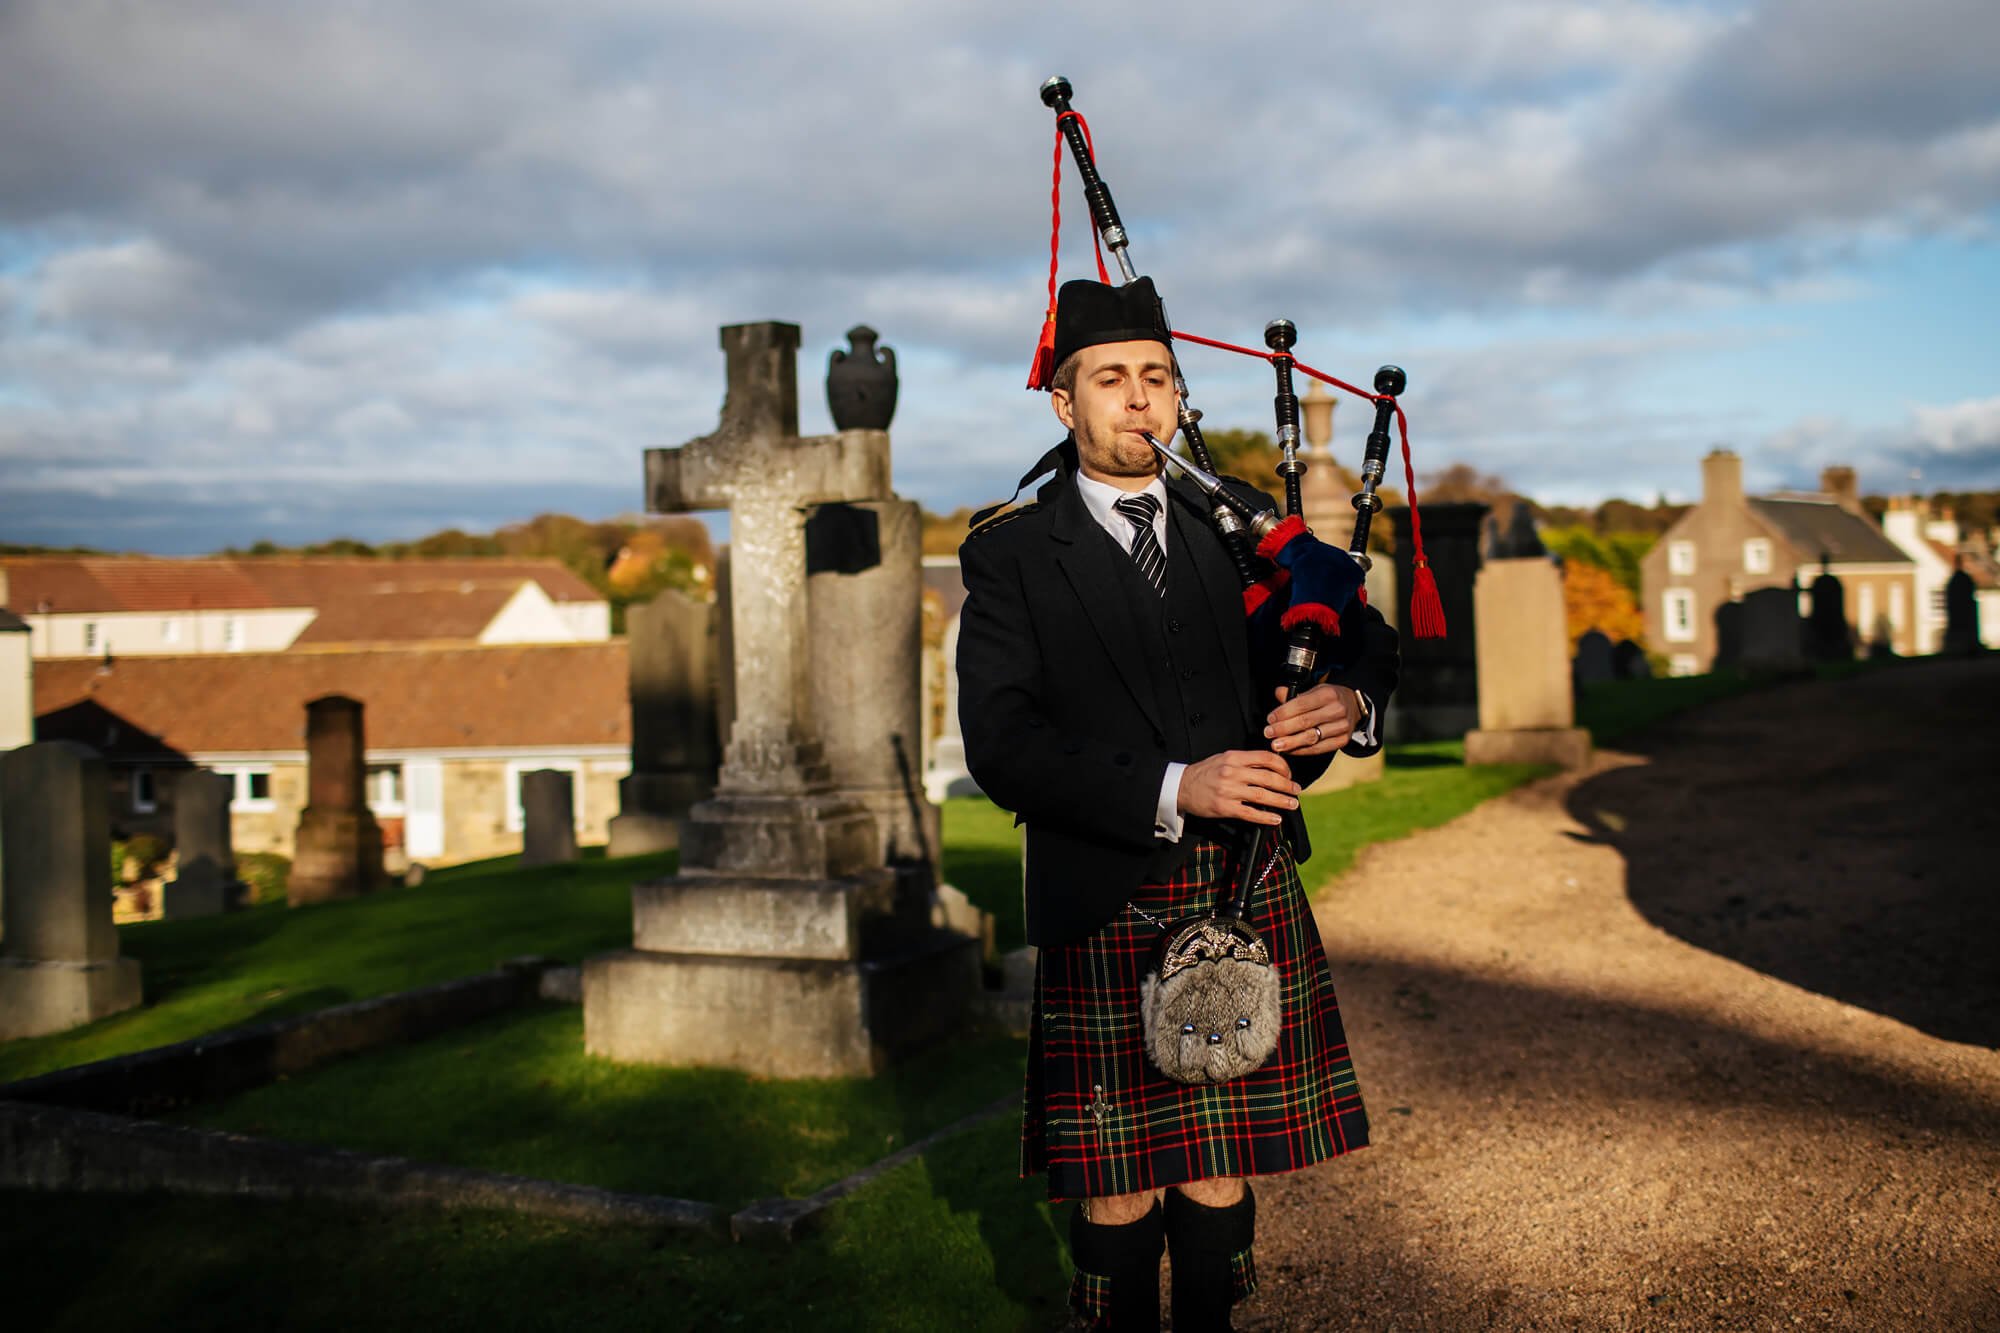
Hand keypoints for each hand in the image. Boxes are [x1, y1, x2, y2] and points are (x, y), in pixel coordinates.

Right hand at [1175, 750, 1298, 825]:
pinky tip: (1276, 818)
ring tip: (1292, 804)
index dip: (1283, 766)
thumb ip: (1245, 761)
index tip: (1289, 774)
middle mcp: (1232, 772)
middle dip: (1287, 785)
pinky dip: (1266, 817)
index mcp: (1234, 757)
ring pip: (1263, 795)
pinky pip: (1250, 813)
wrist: (1180, 787)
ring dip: (1282, 801)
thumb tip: (1270, 767)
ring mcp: (1228, 790)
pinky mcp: (1224, 807)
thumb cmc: (1204, 773)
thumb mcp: (1223, 758)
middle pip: (1269, 777)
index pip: (1266, 758)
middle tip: (1296, 790)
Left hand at [1266, 683, 1361, 755]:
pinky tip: (1290, 750)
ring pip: (1311, 737)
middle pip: (1305, 722)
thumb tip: (1278, 693)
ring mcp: (1341, 726)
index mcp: (1328, 694)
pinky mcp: (1342, 740)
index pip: (1301, 704)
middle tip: (1268, 733)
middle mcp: (1337, 710)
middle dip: (1283, 729)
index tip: (1270, 719)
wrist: (1353, 706)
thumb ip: (1295, 695)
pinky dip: (1302, 751)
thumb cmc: (1328, 699)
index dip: (1283, 713)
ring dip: (1291, 742)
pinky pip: (1318, 748)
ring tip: (1276, 745)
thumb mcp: (1315, 690)